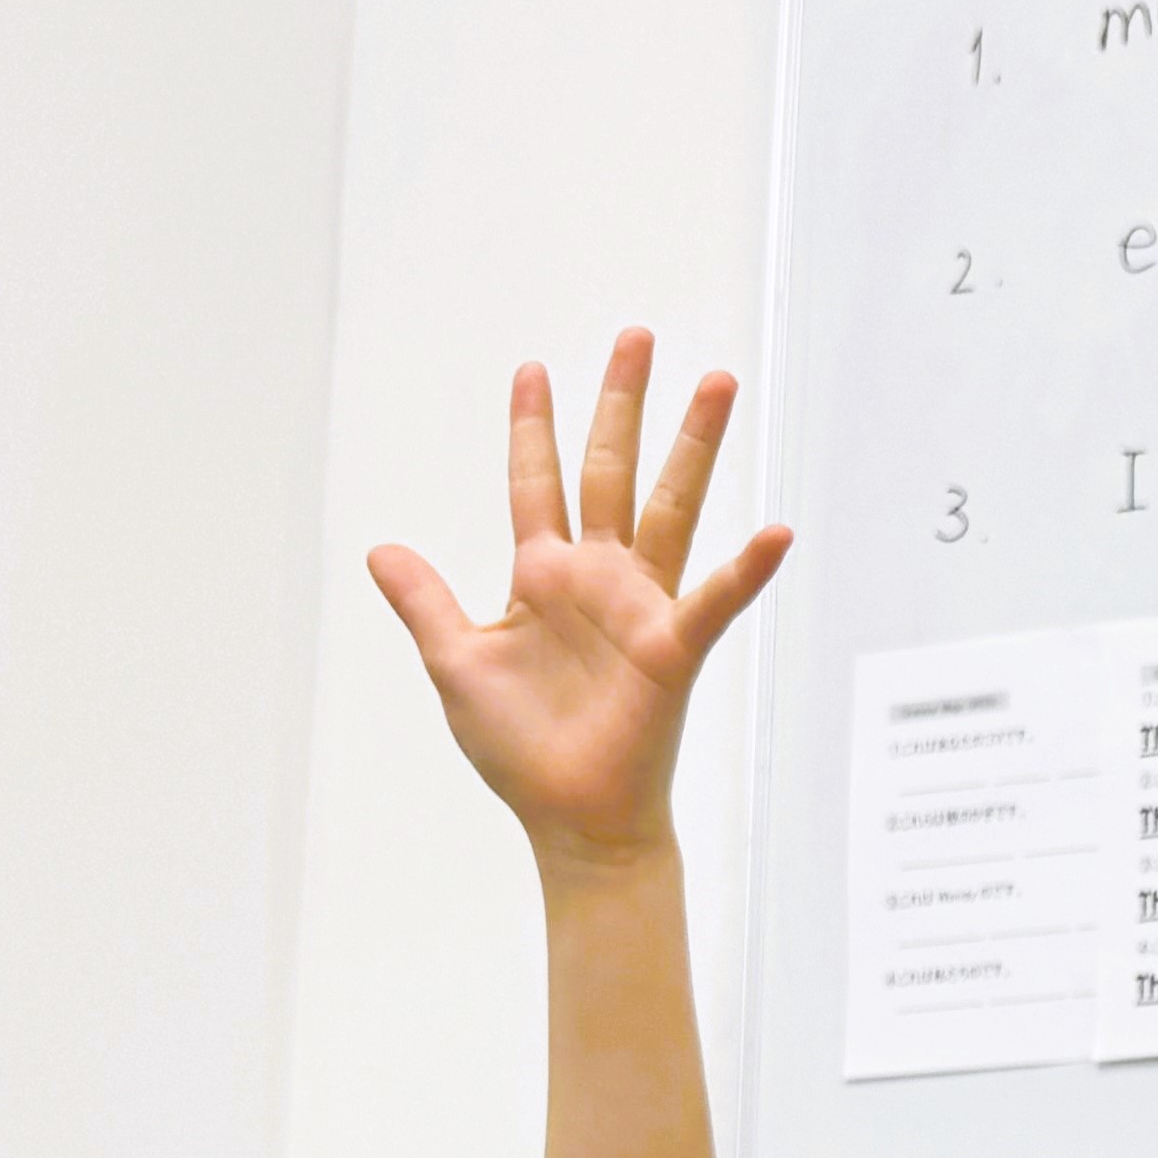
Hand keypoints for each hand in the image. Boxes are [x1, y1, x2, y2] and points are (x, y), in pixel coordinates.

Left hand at [368, 331, 791, 875]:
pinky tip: (776, 531)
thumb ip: (425, 602)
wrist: (571, 821)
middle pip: (610, 469)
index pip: (536, 482)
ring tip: (717, 384)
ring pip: (669, 508)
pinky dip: (747, 569)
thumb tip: (381, 548)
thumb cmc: (521, 752)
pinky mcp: (672, 651)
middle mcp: (597, 579)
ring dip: (694, 447)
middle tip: (636, 336)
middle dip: (622, 402)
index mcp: (543, 577)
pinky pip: (715, 600)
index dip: (532, 426)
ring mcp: (641, 608)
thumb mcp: (456, 664)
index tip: (532, 368)